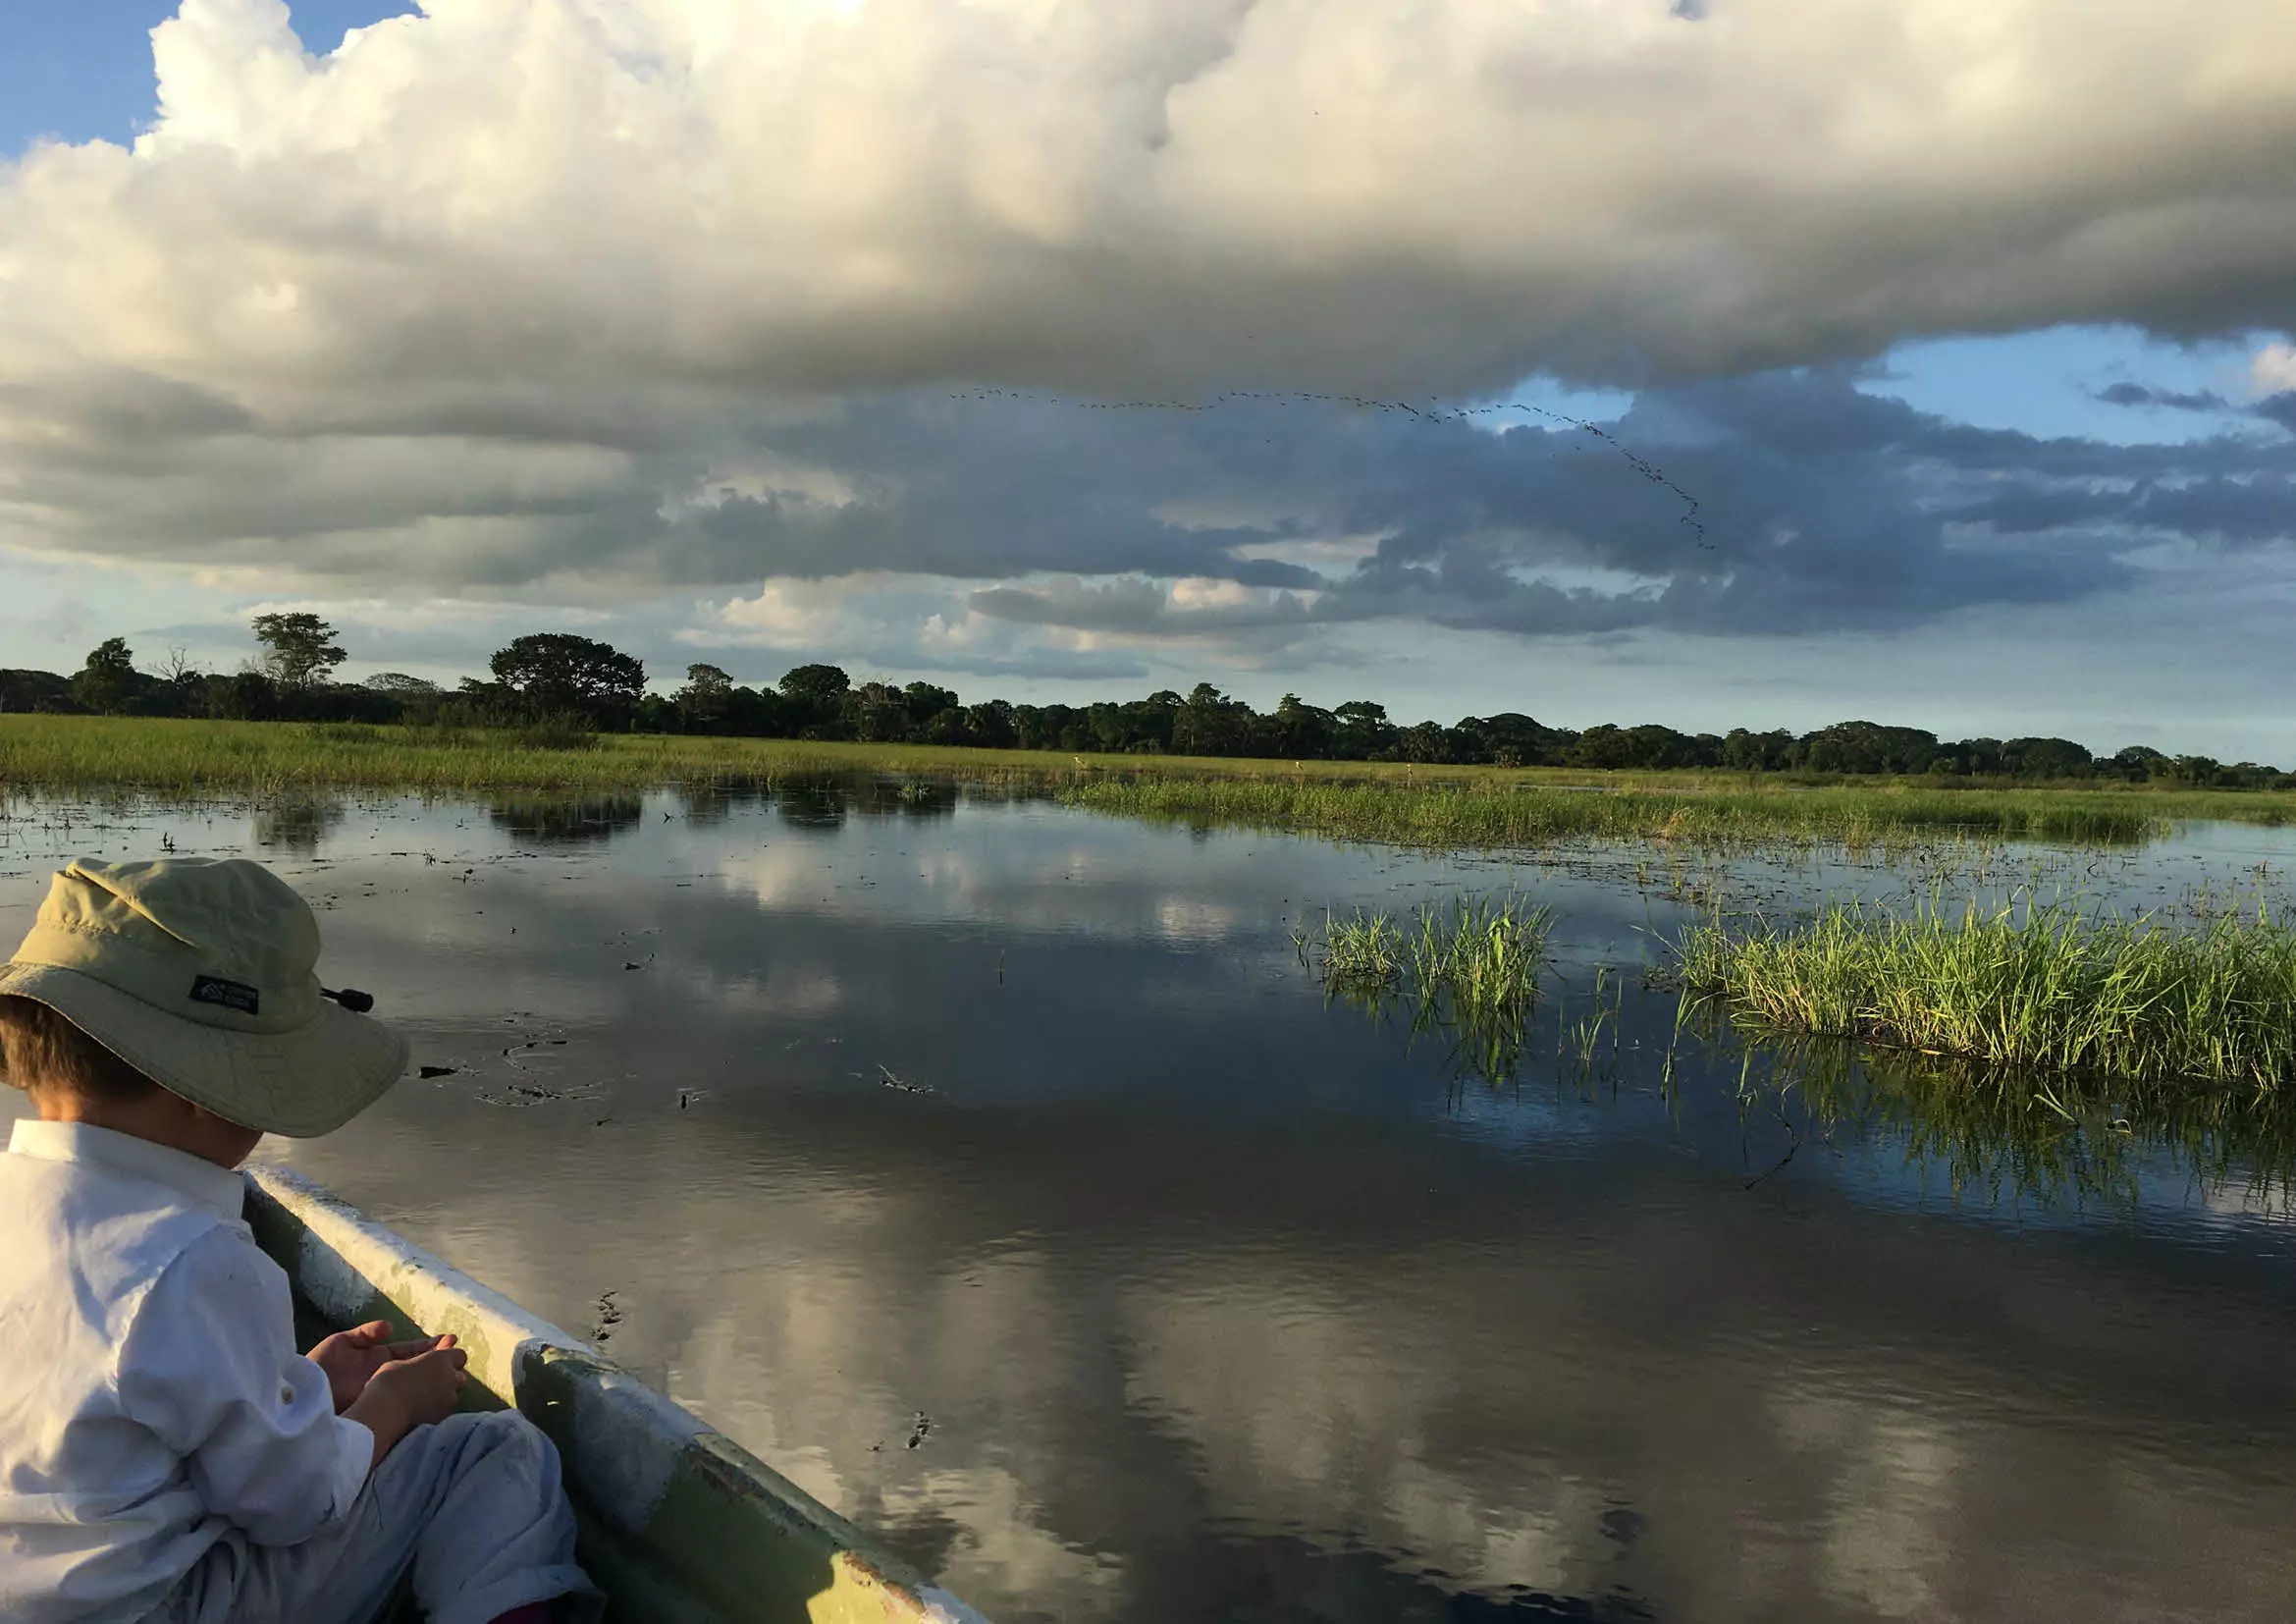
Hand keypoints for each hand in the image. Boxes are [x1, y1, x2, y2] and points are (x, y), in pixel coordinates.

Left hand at [309, 1321, 457, 1412]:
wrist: (299, 1397)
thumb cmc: (318, 1366)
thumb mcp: (340, 1342)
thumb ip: (365, 1334)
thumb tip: (390, 1326)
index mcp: (375, 1358)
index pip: (407, 1350)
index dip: (427, 1345)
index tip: (449, 1340)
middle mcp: (382, 1375)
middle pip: (415, 1365)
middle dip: (436, 1358)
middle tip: (460, 1354)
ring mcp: (381, 1392)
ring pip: (412, 1382)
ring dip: (432, 1375)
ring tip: (455, 1371)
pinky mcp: (376, 1407)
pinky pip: (401, 1401)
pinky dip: (419, 1396)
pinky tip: (435, 1392)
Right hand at [346, 1344, 470, 1467]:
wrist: (383, 1413)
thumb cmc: (387, 1383)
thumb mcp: (400, 1363)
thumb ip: (419, 1360)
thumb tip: (425, 1362)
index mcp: (440, 1359)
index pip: (459, 1355)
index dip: (449, 1360)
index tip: (438, 1364)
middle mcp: (450, 1377)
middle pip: (460, 1376)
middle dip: (450, 1378)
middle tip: (432, 1383)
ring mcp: (449, 1399)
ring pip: (455, 1395)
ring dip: (445, 1395)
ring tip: (426, 1399)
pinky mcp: (444, 1417)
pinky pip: (446, 1411)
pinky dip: (438, 1410)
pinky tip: (424, 1412)